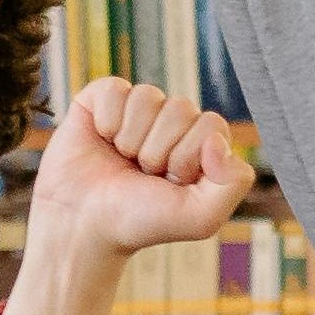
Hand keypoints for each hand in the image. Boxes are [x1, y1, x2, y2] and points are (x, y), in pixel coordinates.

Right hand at [27, 78, 252, 256]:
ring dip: (131, 138)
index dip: (188, 156)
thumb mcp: (201, 218)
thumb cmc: (140, 222)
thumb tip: (217, 140)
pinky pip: (115, 89)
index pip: (211, 125)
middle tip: (142, 174)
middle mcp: (170, 123)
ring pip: (148, 97)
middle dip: (158, 150)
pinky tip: (101, 139)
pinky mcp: (101, 101)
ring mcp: (136, 110)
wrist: (82, 226)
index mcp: (198, 145)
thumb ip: (232, 183)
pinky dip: (107, 119)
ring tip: (121, 160)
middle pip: (181, 109)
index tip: (170, 182)